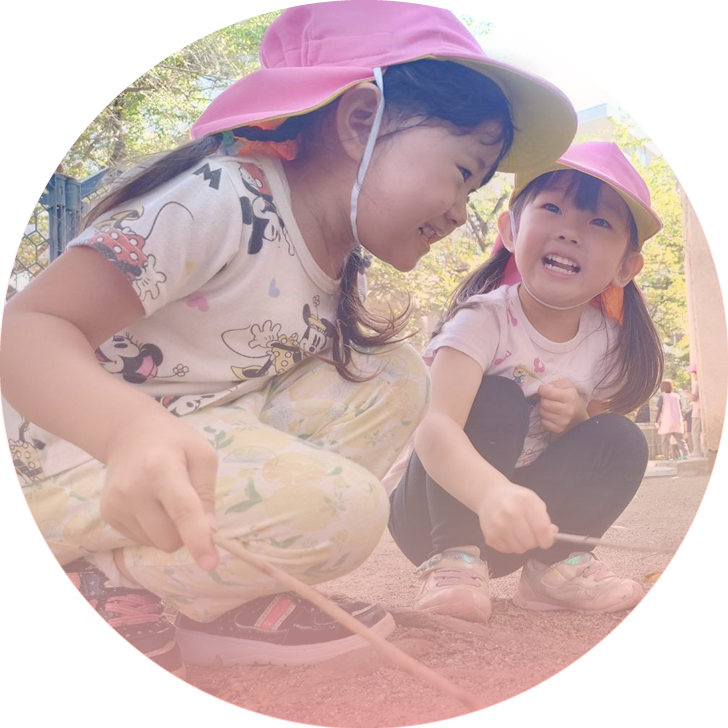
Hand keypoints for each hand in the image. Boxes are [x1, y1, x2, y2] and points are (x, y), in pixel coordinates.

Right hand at [100, 411, 219, 570]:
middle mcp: (132, 490)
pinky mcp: (108, 514)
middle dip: (185, 531)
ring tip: (165, 497)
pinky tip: (150, 503)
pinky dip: (153, 528)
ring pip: (156, 543)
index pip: (182, 511)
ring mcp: (115, 504)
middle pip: (169, 538)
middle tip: (186, 501)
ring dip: (169, 530)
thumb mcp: (203, 456)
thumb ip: (207, 493)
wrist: (129, 433)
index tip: (211, 564)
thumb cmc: (174, 442)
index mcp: (161, 469)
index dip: (198, 539)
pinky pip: (142, 540)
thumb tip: (209, 533)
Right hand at [476, 480, 557, 553]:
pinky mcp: (489, 534)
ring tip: (518, 534)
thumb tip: (552, 535)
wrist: (490, 495)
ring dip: (521, 545)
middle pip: (531, 542)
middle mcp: (511, 512)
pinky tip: (507, 534)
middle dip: (533, 542)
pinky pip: (507, 550)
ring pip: (519, 549)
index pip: (542, 529)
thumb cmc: (516, 499)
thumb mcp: (534, 502)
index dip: (547, 540)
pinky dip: (510, 546)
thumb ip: (545, 519)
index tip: (546, 541)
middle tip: (530, 534)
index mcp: (526, 501)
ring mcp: (498, 524)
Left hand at [538, 378, 587, 433]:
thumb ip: (557, 383)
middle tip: (548, 399)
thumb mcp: (567, 385)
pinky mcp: (558, 428)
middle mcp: (567, 410)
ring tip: (549, 406)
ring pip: (542, 412)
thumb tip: (547, 387)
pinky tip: (550, 414)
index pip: (549, 393)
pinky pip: (543, 422)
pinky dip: (544, 417)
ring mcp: (563, 421)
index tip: (543, 389)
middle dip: (543, 399)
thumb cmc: (570, 397)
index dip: (542, 389)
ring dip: (543, 408)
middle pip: (544, 403)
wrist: (578, 414)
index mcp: (570, 397)